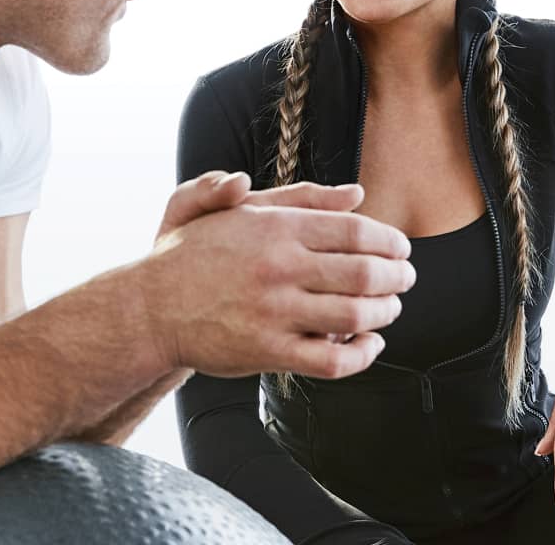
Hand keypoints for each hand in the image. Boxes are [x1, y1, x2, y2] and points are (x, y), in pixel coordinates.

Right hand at [142, 171, 413, 380]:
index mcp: (275, 228)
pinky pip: (333, 359)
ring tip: (390, 309)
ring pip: (357, 315)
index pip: (356, 231)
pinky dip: (362, 354)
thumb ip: (292, 195)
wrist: (148, 309)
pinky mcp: (269, 352)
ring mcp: (275, 312)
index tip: (401, 248)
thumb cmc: (190, 254)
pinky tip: (369, 344)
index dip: (390, 241)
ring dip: (386, 312)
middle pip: (366, 272)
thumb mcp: (226, 205)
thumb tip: (353, 194)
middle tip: (405, 279)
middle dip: (398, 277)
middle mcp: (279, 267)